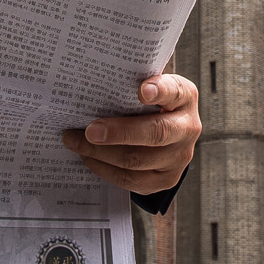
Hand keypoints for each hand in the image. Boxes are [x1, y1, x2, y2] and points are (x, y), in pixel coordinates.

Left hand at [60, 74, 199, 195]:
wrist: (168, 134)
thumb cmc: (150, 104)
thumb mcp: (149, 86)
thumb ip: (131, 83)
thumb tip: (91, 83)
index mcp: (184, 97)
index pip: (175, 92)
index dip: (160, 91)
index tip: (142, 90)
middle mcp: (187, 128)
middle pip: (156, 133)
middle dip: (119, 133)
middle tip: (90, 130)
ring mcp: (178, 158)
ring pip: (137, 160)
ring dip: (101, 153)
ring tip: (76, 142)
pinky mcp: (165, 180)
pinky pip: (131, 180)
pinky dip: (104, 168)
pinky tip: (89, 157)